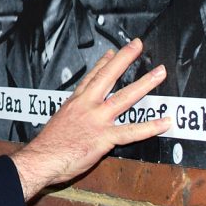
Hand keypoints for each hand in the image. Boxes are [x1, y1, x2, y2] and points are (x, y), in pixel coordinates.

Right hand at [9, 38, 170, 200]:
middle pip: (108, 76)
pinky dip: (150, 127)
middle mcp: (86, 106)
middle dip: (124, 59)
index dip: (103, 63)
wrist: (41, 159)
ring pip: (124, 97)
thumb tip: (78, 119)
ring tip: (159, 73)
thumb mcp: (58, 122)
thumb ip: (73, 117)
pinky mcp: (103, 138)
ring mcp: (96, 120)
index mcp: (75, 103)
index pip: (91, 77)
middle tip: (138, 45)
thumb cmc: (47, 146)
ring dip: (144, 83)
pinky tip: (165, 122)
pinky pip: (131, 131)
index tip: (112, 52)